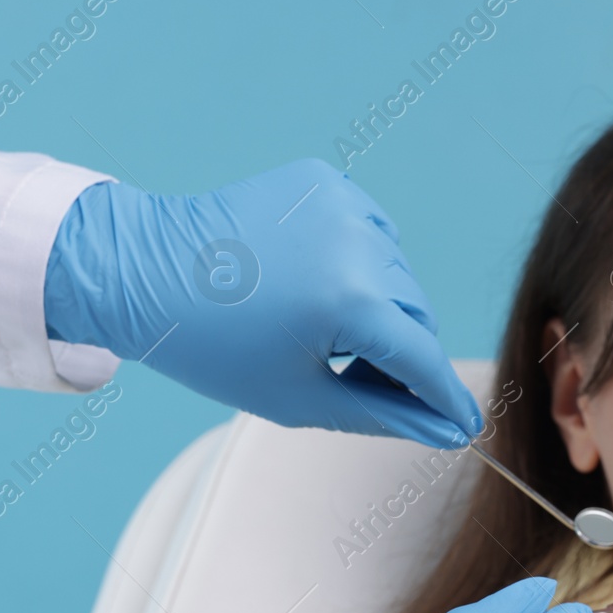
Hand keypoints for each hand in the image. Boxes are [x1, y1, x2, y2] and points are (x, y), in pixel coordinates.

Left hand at [42, 158, 483, 448]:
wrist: (144, 270)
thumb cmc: (215, 346)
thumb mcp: (300, 397)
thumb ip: (383, 413)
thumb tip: (445, 429)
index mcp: (349, 301)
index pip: (423, 357)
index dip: (445, 396)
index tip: (468, 426)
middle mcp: (357, 244)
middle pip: (417, 313)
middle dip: (402, 352)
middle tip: (360, 379)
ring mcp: (343, 205)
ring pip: (397, 275)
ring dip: (378, 307)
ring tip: (321, 328)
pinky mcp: (325, 183)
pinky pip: (371, 235)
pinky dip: (358, 264)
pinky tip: (311, 280)